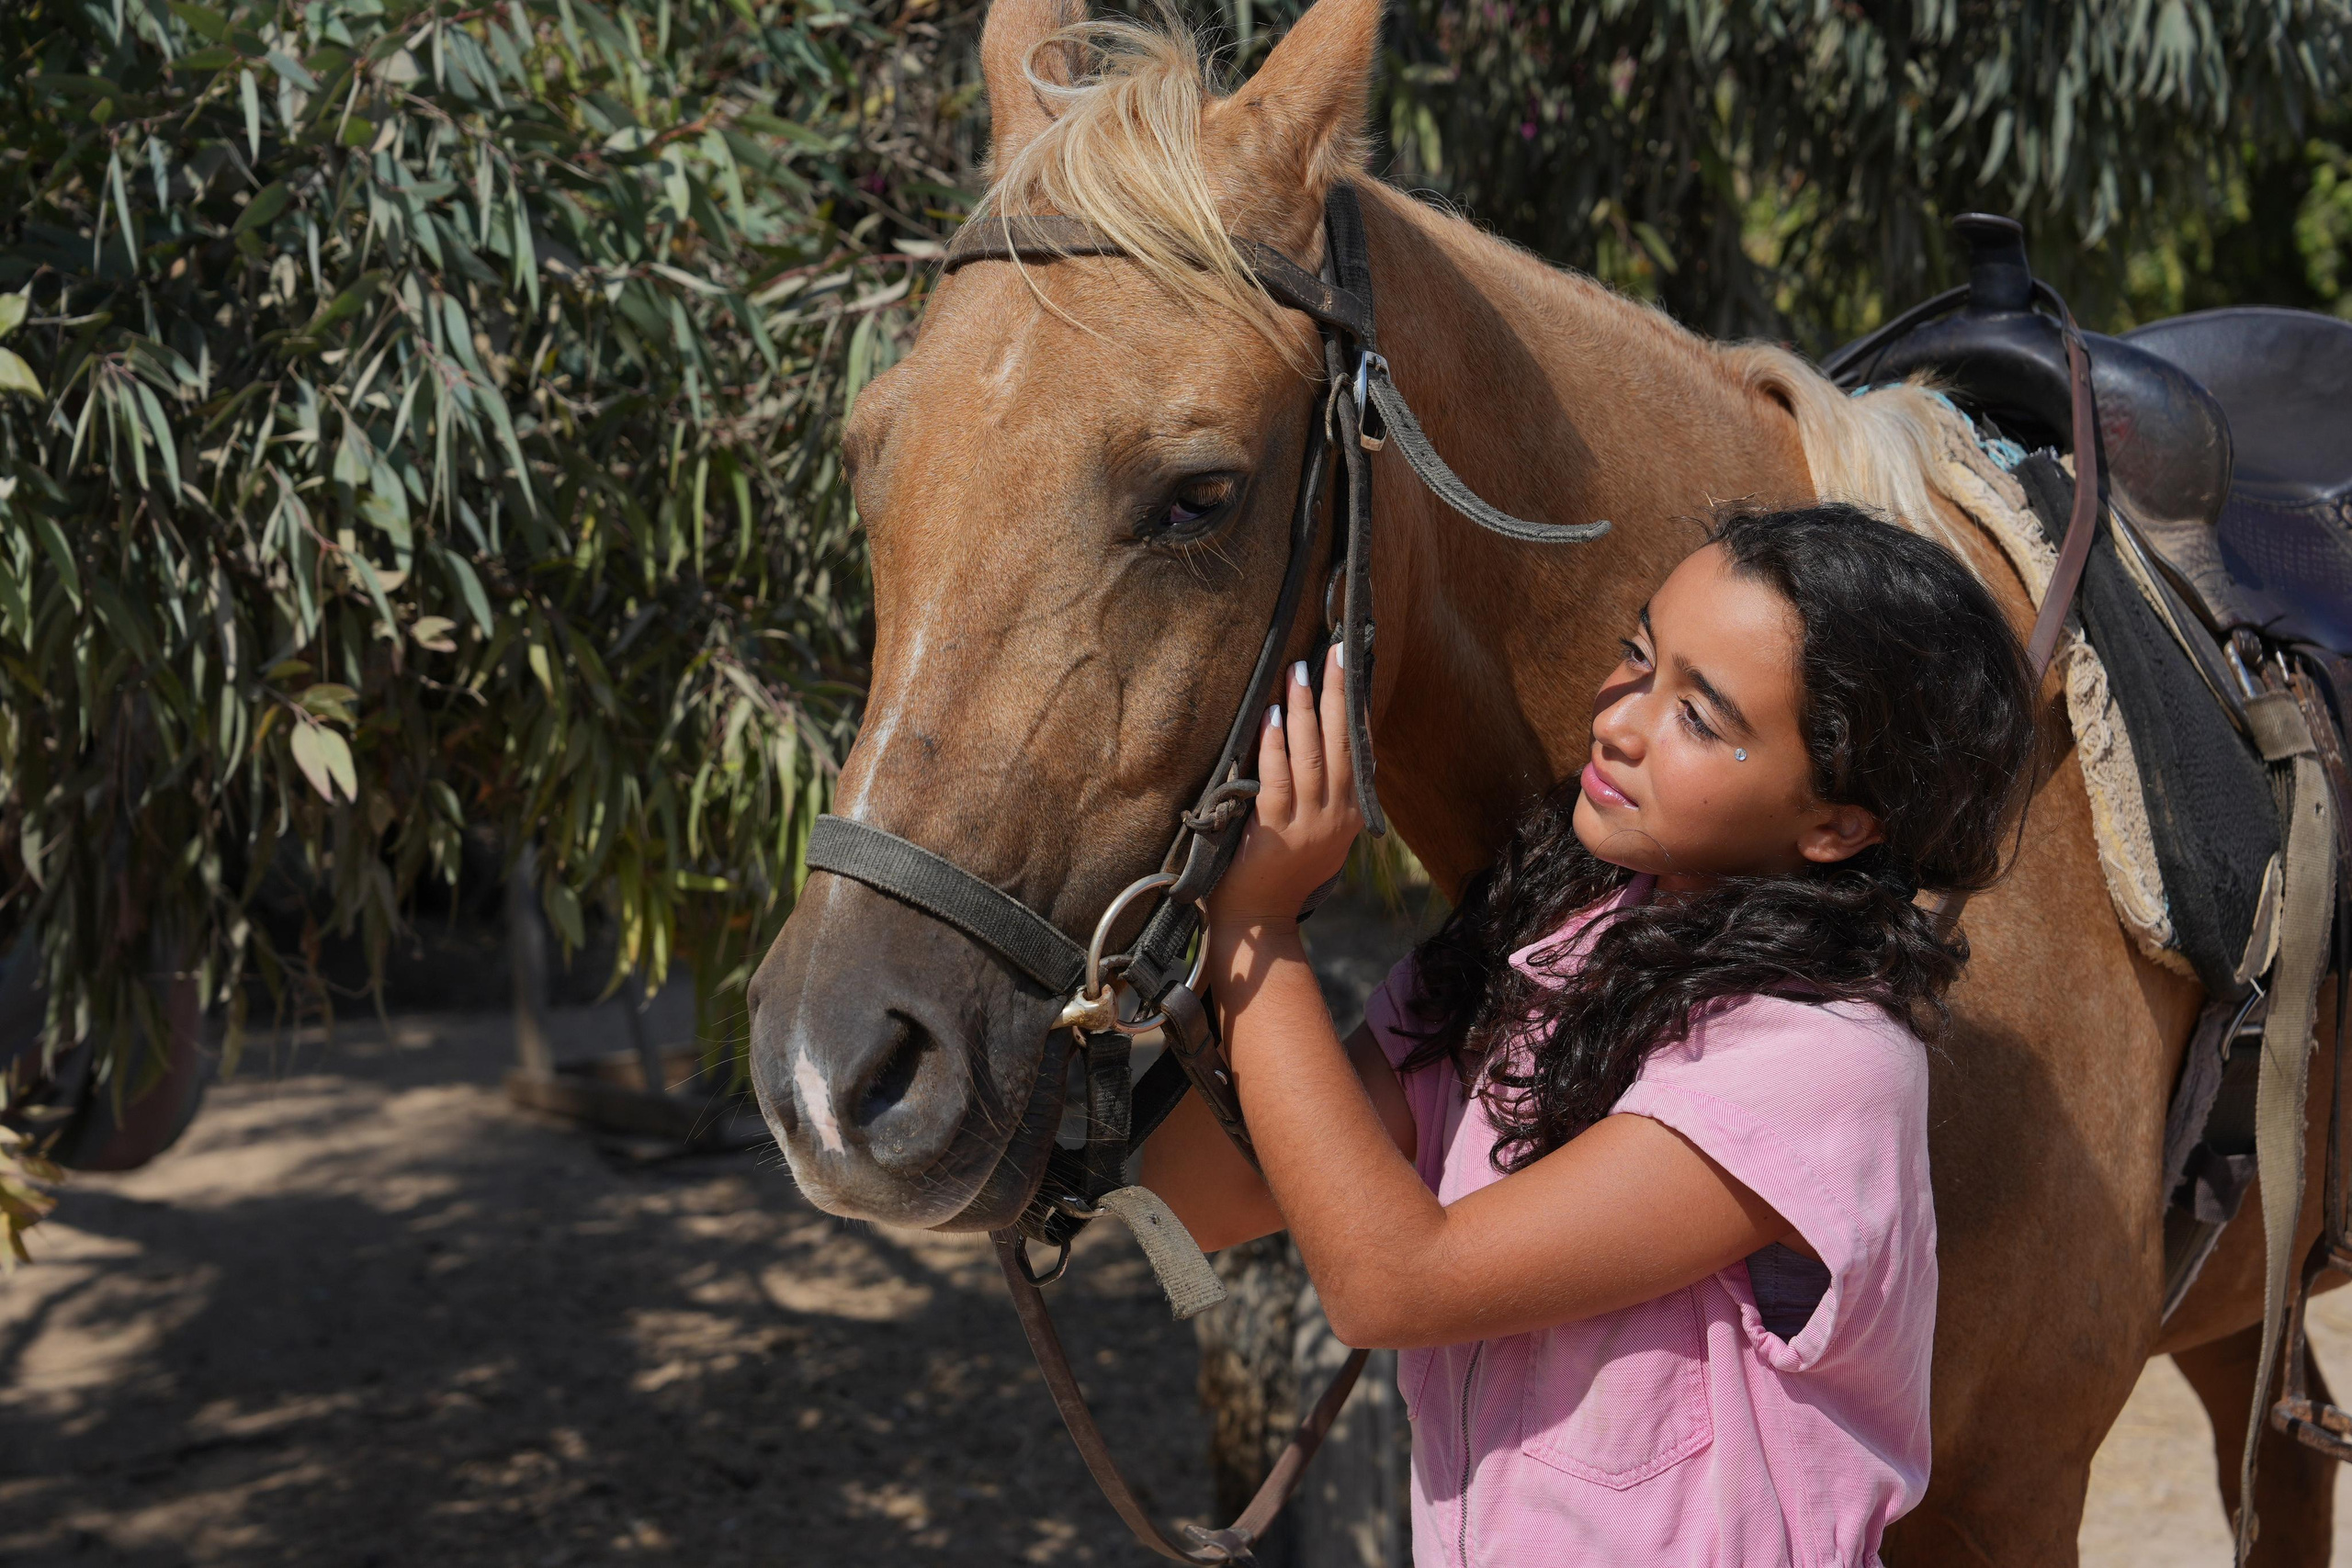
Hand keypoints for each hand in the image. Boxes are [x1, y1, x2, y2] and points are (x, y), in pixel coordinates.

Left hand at [1209, 643, 1363, 924]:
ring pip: (1313, 756)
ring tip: (1299, 671)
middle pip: (1343, 743)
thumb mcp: (1313, 831)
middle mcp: (1338, 817)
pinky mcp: (1276, 834)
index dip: (1356, 706)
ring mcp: (1310, 826)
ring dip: (1304, 710)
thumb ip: (1319, 792)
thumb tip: (1313, 734)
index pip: (1360, 749)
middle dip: (1338, 692)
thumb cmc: (1278, 872)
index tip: (1354, 665)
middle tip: (1335, 649)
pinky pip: (1277, 780)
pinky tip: (1270, 716)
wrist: (1257, 924)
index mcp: (1350, 814)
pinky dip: (1275, 746)